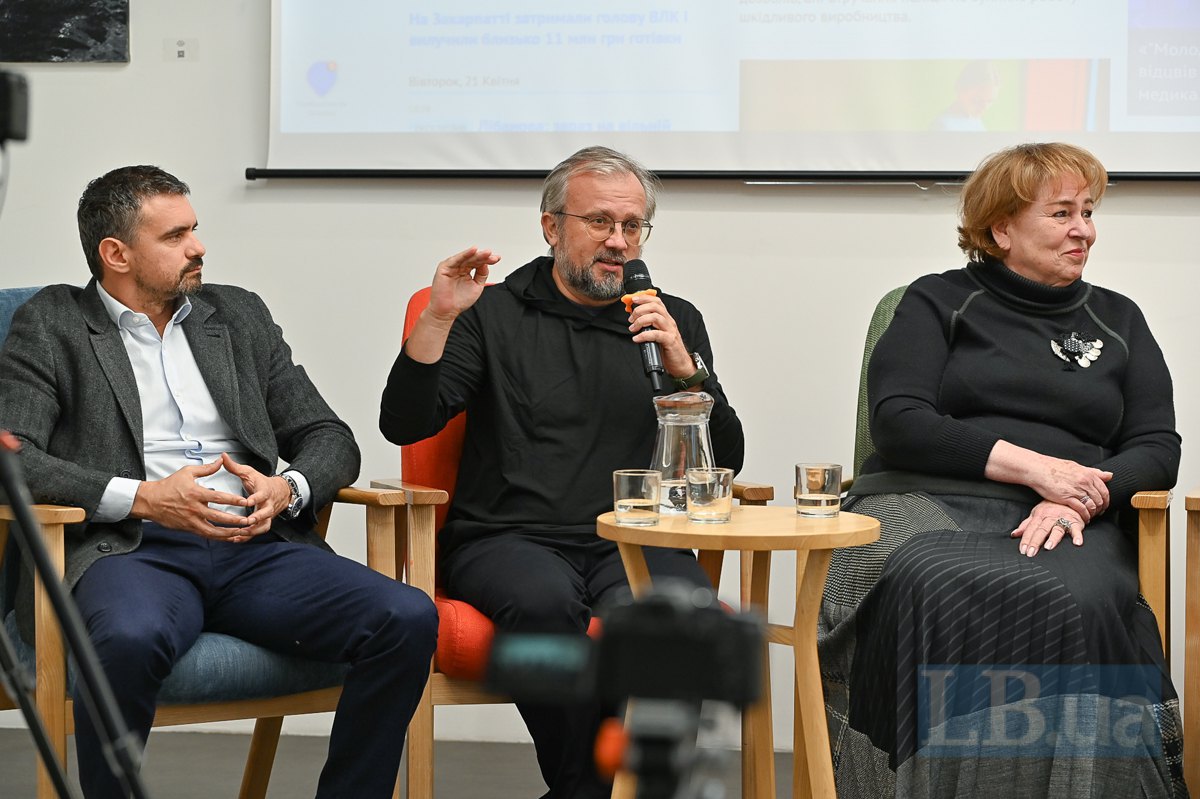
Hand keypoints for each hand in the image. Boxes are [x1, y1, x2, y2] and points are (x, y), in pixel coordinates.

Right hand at [131, 458, 251, 540]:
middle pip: (218, 516)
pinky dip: (219, 537)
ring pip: (213, 530)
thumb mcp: (187, 472)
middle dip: (234, 519)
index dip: (234, 500)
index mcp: (196, 493)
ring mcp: (192, 520)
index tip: (246, 501)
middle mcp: (195, 509)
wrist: (150, 501)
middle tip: (248, 520)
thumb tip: (221, 460)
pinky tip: (229, 537)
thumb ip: (207, 468)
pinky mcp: (189, 528)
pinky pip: (206, 535)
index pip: (219, 498)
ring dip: (228, 532)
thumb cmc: (168, 486)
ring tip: (242, 532)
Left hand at [219, 453, 291, 539]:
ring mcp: (268, 515)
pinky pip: (258, 532)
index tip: (247, 501)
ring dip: (253, 531)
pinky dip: (248, 537)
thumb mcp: (249, 472)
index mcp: (265, 491)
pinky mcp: (264, 522)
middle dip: (257, 518)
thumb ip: (234, 467)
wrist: (280, 492)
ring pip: (264, 525)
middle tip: (247, 521)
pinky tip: (236, 539)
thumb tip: (223, 456)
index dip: (255, 498)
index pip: (262, 495)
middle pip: (266, 513)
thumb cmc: (262, 482)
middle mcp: (268, 504)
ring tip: (240, 533)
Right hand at [426, 247, 500, 323]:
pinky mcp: (444, 267)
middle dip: (484, 257)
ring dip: (477, 254)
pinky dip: (464, 254)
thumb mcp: (477, 286)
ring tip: (487, 253)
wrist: (447, 311)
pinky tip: (473, 251)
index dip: (487, 260)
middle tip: (493, 256)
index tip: (497, 258)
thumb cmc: (459, 301)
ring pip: (466, 258)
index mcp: (466, 271)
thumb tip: (486, 263)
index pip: (478, 263)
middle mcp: (459, 267)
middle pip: (473, 259)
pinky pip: (456, 259)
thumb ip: (482, 274)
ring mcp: (452, 267)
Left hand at [627, 292, 692, 377]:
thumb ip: (650, 326)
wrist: (680, 363)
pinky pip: (656, 334)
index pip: (657, 302)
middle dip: (639, 310)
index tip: (633, 299)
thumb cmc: (669, 349)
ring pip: (655, 317)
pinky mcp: (670, 341)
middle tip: (631, 319)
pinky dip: (644, 335)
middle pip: (655, 307)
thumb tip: (635, 320)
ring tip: (633, 328)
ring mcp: (670, 331)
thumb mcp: (658, 333)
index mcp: (666, 318)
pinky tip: (637, 338)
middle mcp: (669, 322)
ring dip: (640, 321)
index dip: (644, 298)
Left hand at [1011, 500, 1084, 556]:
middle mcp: (1050, 517)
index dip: (1026, 540)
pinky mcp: (1076, 522)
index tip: (1022, 550)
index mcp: (1039, 515)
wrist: (1070, 498)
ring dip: (1053, 539)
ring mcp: (1063, 518)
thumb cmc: (1052, 507)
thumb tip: (1014, 534)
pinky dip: (1077, 536)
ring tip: (1048, 547)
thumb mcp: (1037, 513)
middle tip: (1031, 553)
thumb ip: (1026, 525)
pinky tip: (1077, 543)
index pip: (1030, 529)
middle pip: (1041, 530)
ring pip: (1057, 529)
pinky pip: (1076, 529)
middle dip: (1035, 542)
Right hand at [1026, 454, 1111, 520]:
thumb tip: (1110, 475)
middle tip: (1098, 513)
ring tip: (1090, 516)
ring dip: (1093, 513)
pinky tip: (1083, 518)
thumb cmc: (1055, 467)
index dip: (1106, 500)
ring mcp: (1076, 490)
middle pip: (1100, 500)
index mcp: (1088, 474)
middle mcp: (1085, 482)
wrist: (1038, 469)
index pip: (1104, 490)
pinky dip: (1085, 516)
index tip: (1103, 505)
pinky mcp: (1067, 498)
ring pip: (1092, 506)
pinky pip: (1081, 510)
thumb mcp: (1076, 467)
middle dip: (1101, 509)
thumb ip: (1094, 472)